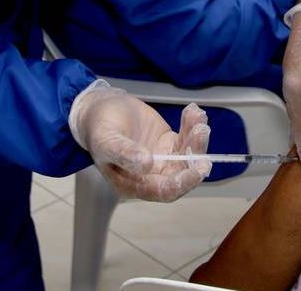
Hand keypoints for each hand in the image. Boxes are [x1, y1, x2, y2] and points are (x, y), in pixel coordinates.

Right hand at [70, 82, 211, 200]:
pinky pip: (187, 138)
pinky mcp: (170, 143)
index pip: (164, 190)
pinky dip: (192, 125)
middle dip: (195, 155)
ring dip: (197, 138)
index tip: (197, 169)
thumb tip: (146, 164)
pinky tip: (193, 111)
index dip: (183, 182)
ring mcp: (163, 160)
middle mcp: (152, 176)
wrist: (101, 109)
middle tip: (201, 133)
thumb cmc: (99, 129)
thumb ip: (124, 153)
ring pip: (189, 156)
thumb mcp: (106, 140)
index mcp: (134, 185)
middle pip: (182, 174)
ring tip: (198, 118)